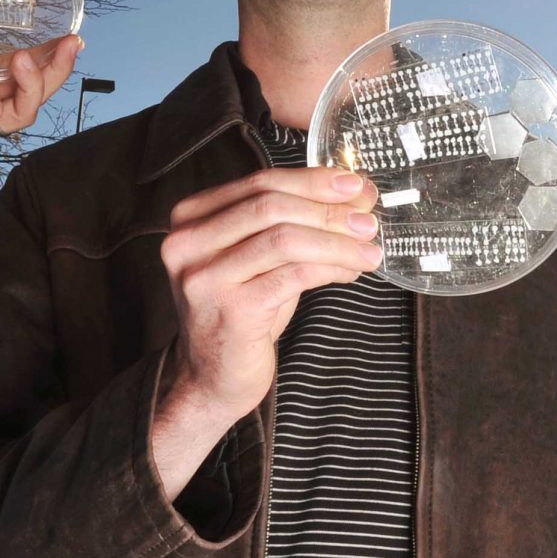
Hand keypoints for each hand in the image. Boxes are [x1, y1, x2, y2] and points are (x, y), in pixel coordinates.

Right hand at [154, 167, 382, 432]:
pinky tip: (350, 272)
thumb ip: (296, 221)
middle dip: (328, 209)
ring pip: (284, 239)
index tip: (354, 185)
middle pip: (271, 205)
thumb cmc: (242, 311)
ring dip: (336, 242)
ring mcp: (204, 277)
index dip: (313, 180)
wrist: (213, 377)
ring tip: (369, 250)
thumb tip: (356, 194)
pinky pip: (293, 276)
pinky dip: (330, 268)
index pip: (260, 181)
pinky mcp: (230, 309)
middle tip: (368, 220)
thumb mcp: (261, 255)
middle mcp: (187, 242)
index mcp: (191, 217)